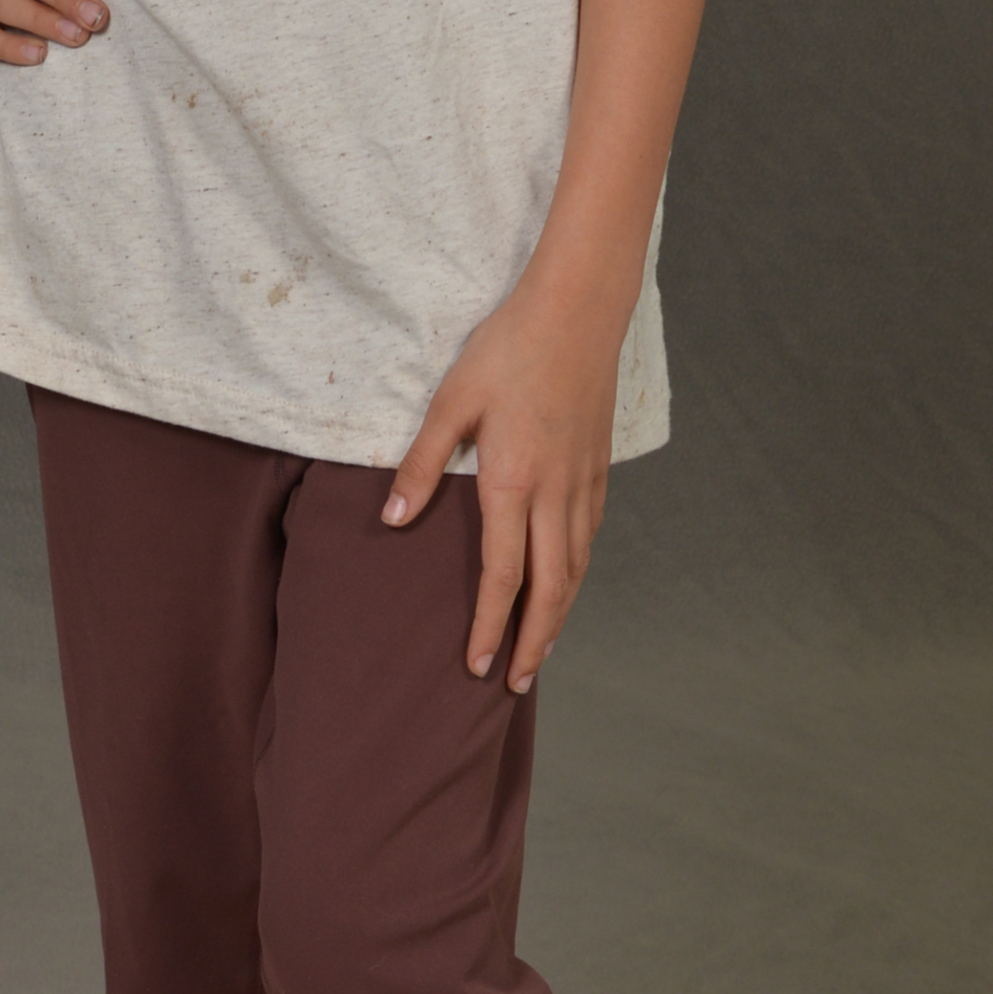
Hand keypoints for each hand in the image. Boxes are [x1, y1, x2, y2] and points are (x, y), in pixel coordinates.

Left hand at [381, 279, 622, 692]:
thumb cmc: (508, 349)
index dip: (489, 625)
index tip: (476, 664)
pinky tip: (567, 578)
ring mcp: (583, 482)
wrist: (577, 311)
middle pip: (551, 589)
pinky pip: (589, 536)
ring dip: (559, 615)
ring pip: (576, 568)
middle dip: (532, 642)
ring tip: (539, 647)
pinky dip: (577, 572)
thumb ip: (423, 463)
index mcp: (513, 482)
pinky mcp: (598, 466)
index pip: (502, 575)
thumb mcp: (452, 400)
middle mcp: (555, 493)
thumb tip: (394, 519)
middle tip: (514, 682)